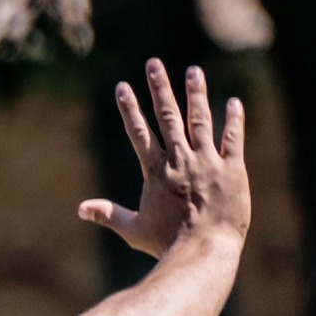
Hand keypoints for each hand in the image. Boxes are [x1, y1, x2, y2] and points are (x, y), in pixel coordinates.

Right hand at [79, 60, 250, 260]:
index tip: (122, 87)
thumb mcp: (134, 230)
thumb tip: (81, 209)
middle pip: (168, 117)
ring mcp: (207, 162)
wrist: (203, 250)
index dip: (129, 109)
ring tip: (193, 72)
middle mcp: (180, 160)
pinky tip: (233, 103)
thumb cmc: (166, 244)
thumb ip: (109, 215)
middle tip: (154, 64)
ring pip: (201, 120)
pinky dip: (234, 120)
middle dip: (160, 89)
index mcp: (156, 172)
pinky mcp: (232, 169)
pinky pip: (233, 138)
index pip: (139, 133)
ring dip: (196, 94)